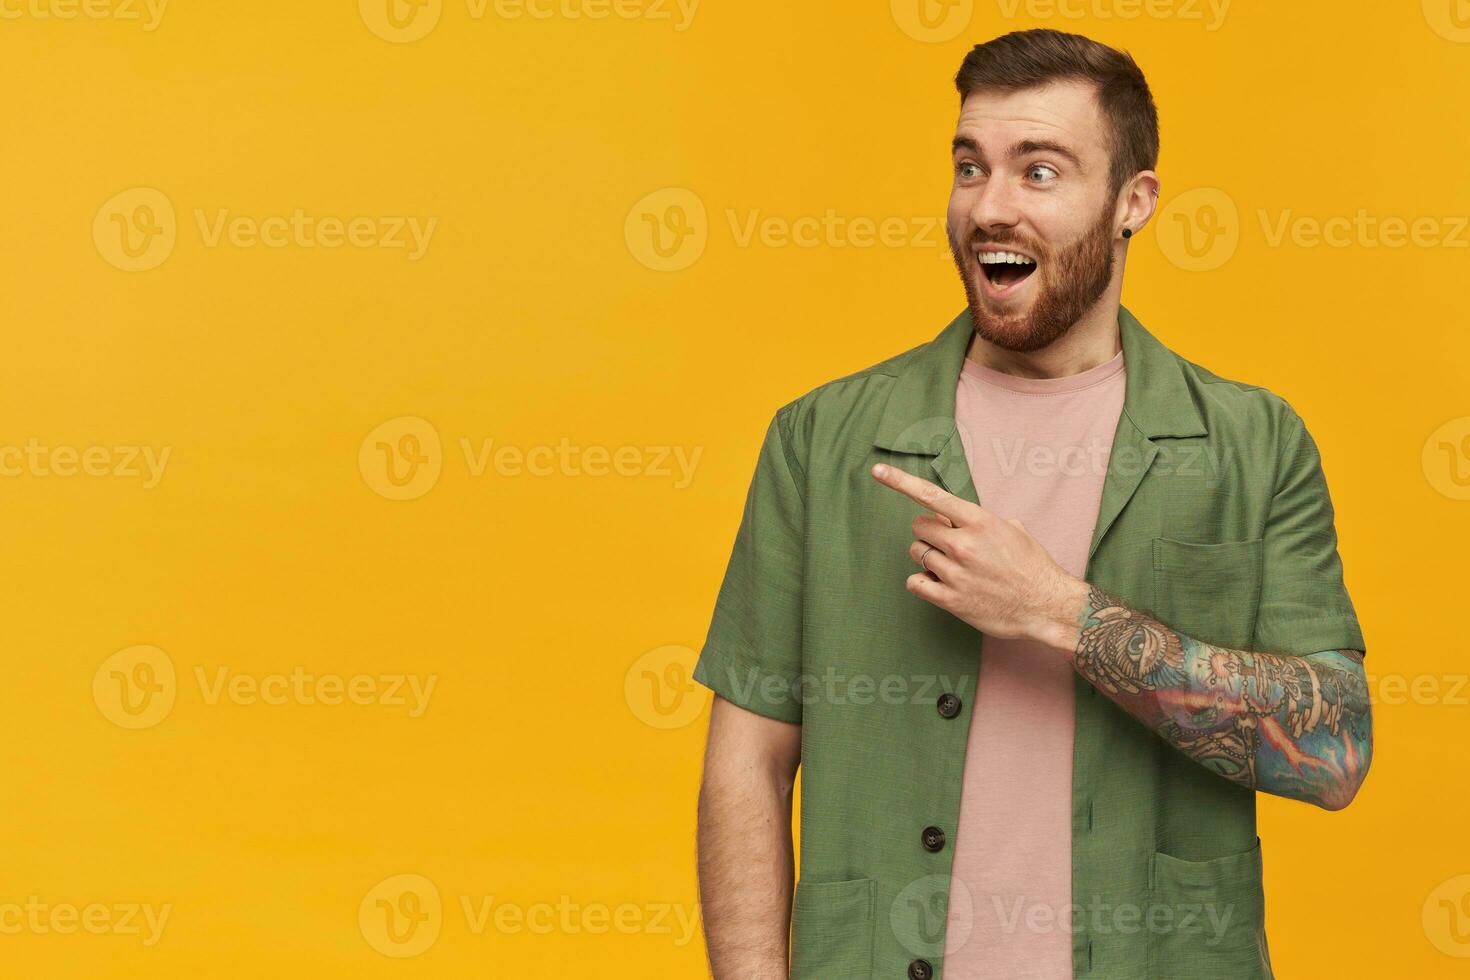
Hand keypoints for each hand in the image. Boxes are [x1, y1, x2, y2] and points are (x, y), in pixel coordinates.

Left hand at [871, 463, 1087, 648]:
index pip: (932, 496)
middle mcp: (964, 545)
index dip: (900, 481)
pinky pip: (915, 582)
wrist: (1047, 606)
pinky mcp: (950, 600)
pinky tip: (940, 583)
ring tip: (952, 566)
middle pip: (919, 527)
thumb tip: (946, 514)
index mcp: (980, 522)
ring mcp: (955, 573)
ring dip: (928, 556)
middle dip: (929, 532)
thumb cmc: (1031, 566)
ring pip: (916, 553)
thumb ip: (976, 519)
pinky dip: (922, 581)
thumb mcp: (1010, 529)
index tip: (877, 470)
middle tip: (949, 543)